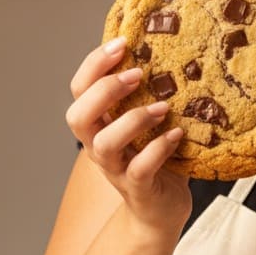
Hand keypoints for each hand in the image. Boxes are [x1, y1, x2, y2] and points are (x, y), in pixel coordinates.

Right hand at [65, 36, 191, 234]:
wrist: (161, 211)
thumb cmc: (156, 160)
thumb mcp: (146, 123)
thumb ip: (146, 95)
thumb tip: (170, 50)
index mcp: (98, 125)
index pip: (79, 89)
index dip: (94, 64)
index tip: (122, 43)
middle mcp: (98, 146)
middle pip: (78, 115)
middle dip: (104, 89)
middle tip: (137, 74)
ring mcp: (116, 169)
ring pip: (105, 143)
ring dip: (132, 119)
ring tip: (162, 107)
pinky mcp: (138, 188)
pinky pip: (140, 168)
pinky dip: (159, 148)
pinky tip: (177, 134)